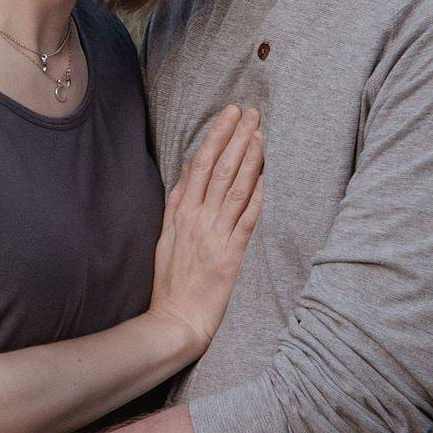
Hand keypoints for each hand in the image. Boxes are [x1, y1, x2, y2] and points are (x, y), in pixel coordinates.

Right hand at [149, 104, 264, 358]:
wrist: (175, 320)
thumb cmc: (170, 280)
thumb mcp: (165, 234)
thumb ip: (178, 198)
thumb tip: (190, 165)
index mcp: (181, 212)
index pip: (201, 163)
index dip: (216, 136)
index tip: (229, 113)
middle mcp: (197, 218)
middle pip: (220, 168)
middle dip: (236, 136)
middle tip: (251, 112)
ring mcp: (214, 235)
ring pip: (235, 188)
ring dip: (250, 158)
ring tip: (261, 133)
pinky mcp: (230, 255)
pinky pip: (246, 220)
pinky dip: (257, 196)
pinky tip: (267, 176)